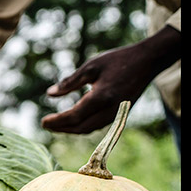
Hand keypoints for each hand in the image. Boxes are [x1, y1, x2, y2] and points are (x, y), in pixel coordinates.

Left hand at [41, 26, 180, 133]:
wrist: (147, 62)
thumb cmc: (118, 61)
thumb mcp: (91, 67)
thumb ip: (70, 82)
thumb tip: (49, 94)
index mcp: (102, 97)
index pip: (75, 116)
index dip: (57, 121)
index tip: (43, 122)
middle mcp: (110, 110)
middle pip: (81, 127)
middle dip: (62, 128)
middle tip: (45, 125)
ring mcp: (117, 114)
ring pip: (90, 129)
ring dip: (71, 129)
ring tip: (55, 125)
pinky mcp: (120, 114)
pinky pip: (98, 125)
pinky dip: (82, 126)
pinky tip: (72, 121)